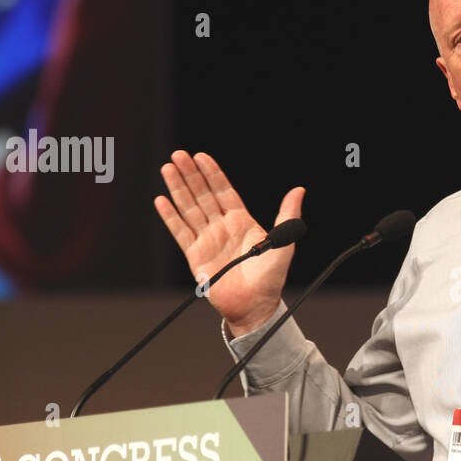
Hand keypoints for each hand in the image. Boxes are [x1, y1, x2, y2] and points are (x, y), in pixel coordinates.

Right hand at [154, 151, 303, 335]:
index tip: (201, 156)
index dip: (213, 173)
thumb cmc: (271, 277)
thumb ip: (288, 215)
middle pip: (203, 195)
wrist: (254, 306)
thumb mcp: (284, 243)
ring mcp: (207, 240)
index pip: (224, 191)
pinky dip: (170, 216)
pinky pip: (180, 231)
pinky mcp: (195, 255)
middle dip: (190, 175)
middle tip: (178, 155)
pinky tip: (161, 200)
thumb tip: (299, 190)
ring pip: (189, 208)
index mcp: (242, 222)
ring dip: (178, 188)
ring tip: (168, 168)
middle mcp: (222, 227)